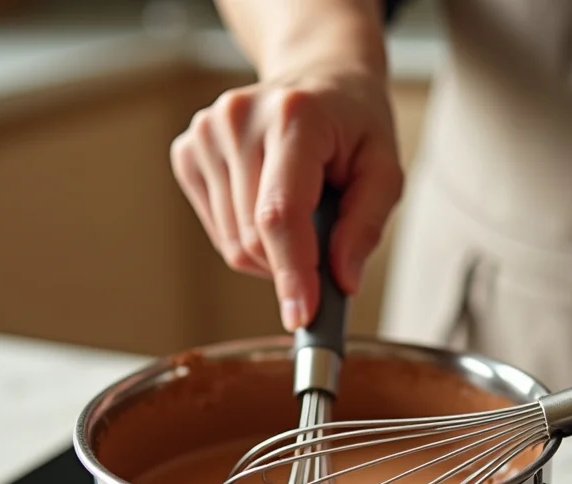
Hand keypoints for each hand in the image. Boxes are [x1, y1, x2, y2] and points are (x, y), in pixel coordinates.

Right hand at [170, 67, 402, 330]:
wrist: (318, 79)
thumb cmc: (353, 126)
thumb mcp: (384, 169)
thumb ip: (367, 225)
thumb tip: (341, 281)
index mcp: (293, 116)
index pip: (280, 213)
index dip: (291, 272)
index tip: (301, 316)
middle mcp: (238, 119)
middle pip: (255, 237)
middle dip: (293, 262)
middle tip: (325, 240)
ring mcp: (206, 134)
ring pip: (233, 244)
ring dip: (271, 253)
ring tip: (301, 212)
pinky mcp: (187, 153)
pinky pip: (218, 233)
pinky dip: (249, 238)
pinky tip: (269, 204)